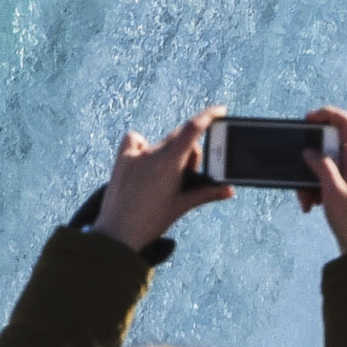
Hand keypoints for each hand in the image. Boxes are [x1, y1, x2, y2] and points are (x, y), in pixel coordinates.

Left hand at [95, 107, 228, 250]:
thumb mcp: (181, 206)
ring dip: (170, 153)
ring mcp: (135, 155)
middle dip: (190, 152)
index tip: (220, 110)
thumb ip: (207, 193)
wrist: (117, 235)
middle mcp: (152, 153)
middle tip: (188, 174)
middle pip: (180, 138)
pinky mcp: (121, 159)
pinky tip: (144, 163)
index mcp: (169, 163)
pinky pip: (135, 140)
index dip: (209, 116)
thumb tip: (229, 190)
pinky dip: (143, 146)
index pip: (193, 129)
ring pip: (161, 143)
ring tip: (165, 179)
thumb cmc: (151, 223)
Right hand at [300, 105, 346, 254]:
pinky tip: (311, 206)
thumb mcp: (332, 191)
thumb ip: (321, 167)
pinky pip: (325, 182)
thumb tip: (310, 151)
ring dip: (309, 181)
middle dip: (309, 161)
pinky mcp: (345, 191)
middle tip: (298, 176)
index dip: (329, 115)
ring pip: (323, 167)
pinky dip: (314, 191)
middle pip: (328, 149)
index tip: (309, 119)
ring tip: (306, 201)